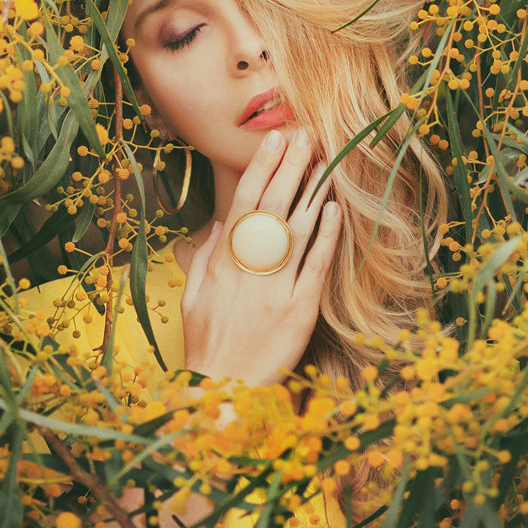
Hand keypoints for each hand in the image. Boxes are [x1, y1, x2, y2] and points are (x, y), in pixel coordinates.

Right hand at [179, 128, 341, 387]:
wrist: (222, 391)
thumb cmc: (206, 344)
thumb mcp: (193, 297)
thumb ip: (206, 257)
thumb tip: (221, 223)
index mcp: (222, 261)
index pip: (244, 202)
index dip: (262, 168)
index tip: (275, 139)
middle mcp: (249, 268)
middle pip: (274, 205)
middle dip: (291, 166)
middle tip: (306, 135)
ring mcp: (275, 287)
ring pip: (298, 229)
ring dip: (313, 191)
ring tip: (325, 160)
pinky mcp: (299, 311)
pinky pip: (316, 266)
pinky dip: (326, 237)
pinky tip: (335, 211)